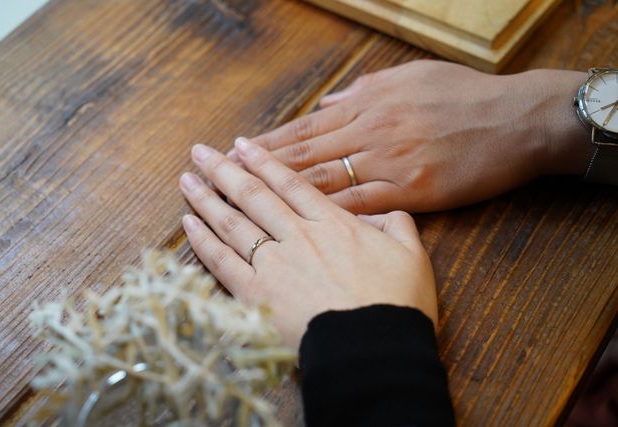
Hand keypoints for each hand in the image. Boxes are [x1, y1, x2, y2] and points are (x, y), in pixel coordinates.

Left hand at [180, 138, 436, 348]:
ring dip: (206, 198)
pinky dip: (203, 241)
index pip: (290, 184)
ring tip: (186, 179)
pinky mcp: (256, 295)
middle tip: (200, 152)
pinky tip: (187, 223)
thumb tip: (386, 211)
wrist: (373, 346)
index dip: (264, 162)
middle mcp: (297, 235)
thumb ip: (397, 224)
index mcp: (333, 223)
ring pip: (232, 222)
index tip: (242, 145)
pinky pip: (222, 261)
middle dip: (224, 170)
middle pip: (254, 195)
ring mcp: (274, 263)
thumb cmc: (396, 303)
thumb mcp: (411, 255)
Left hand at [236, 61, 590, 212]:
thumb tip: (331, 101)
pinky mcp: (410, 192)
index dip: (266, 143)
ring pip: (321, 180)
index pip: (304, 128)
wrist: (517, 122)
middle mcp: (369, 133)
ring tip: (243, 202)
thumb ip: (366, 90)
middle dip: (256, 168)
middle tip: (217, 177)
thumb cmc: (467, 97)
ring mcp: (387, 164)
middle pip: (301, 154)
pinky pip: (359, 205)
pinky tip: (295, 226)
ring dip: (278, 193)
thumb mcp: (412, 77)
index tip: (233, 154)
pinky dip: (324, 214)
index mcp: (367, 105)